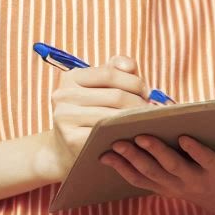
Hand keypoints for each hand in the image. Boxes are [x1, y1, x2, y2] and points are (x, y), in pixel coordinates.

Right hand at [47, 55, 149, 177]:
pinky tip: (134, 134)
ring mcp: (65, 118)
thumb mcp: (100, 87)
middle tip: (151, 111)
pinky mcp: (72, 139)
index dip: (135, 82)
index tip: (146, 92)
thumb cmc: (91, 112)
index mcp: (71, 78)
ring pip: (114, 116)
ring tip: (147, 121)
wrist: (65, 147)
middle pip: (116, 96)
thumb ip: (117, 70)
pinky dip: (125, 133)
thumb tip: (130, 66)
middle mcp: (63, 95)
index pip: (111, 73)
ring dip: (136, 119)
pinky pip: (107, 134)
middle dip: (140, 103)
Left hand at [100, 129, 214, 214]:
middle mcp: (196, 183)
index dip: (197, 152)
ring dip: (133, 160)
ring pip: (152, 175)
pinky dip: (124, 170)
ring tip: (116, 145)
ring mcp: (178, 187)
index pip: (208, 162)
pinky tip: (108, 158)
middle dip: (156, 153)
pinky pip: (141, 181)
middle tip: (140, 137)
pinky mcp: (164, 188)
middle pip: (173, 168)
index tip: (185, 137)